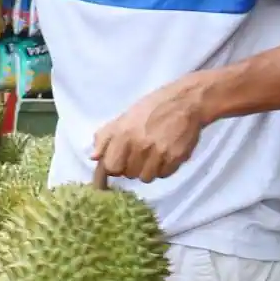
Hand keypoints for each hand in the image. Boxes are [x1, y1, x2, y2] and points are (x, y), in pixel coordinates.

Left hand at [92, 81, 209, 181]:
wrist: (185, 102)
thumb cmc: (151, 108)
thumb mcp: (123, 118)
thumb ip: (105, 137)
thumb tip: (93, 158)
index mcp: (123, 135)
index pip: (110, 167)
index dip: (111, 169)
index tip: (113, 171)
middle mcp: (139, 145)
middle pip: (128, 175)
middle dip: (130, 167)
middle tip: (138, 154)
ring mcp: (159, 153)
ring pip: (145, 178)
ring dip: (147, 170)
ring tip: (152, 155)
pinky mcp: (176, 158)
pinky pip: (163, 175)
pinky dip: (163, 169)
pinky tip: (165, 155)